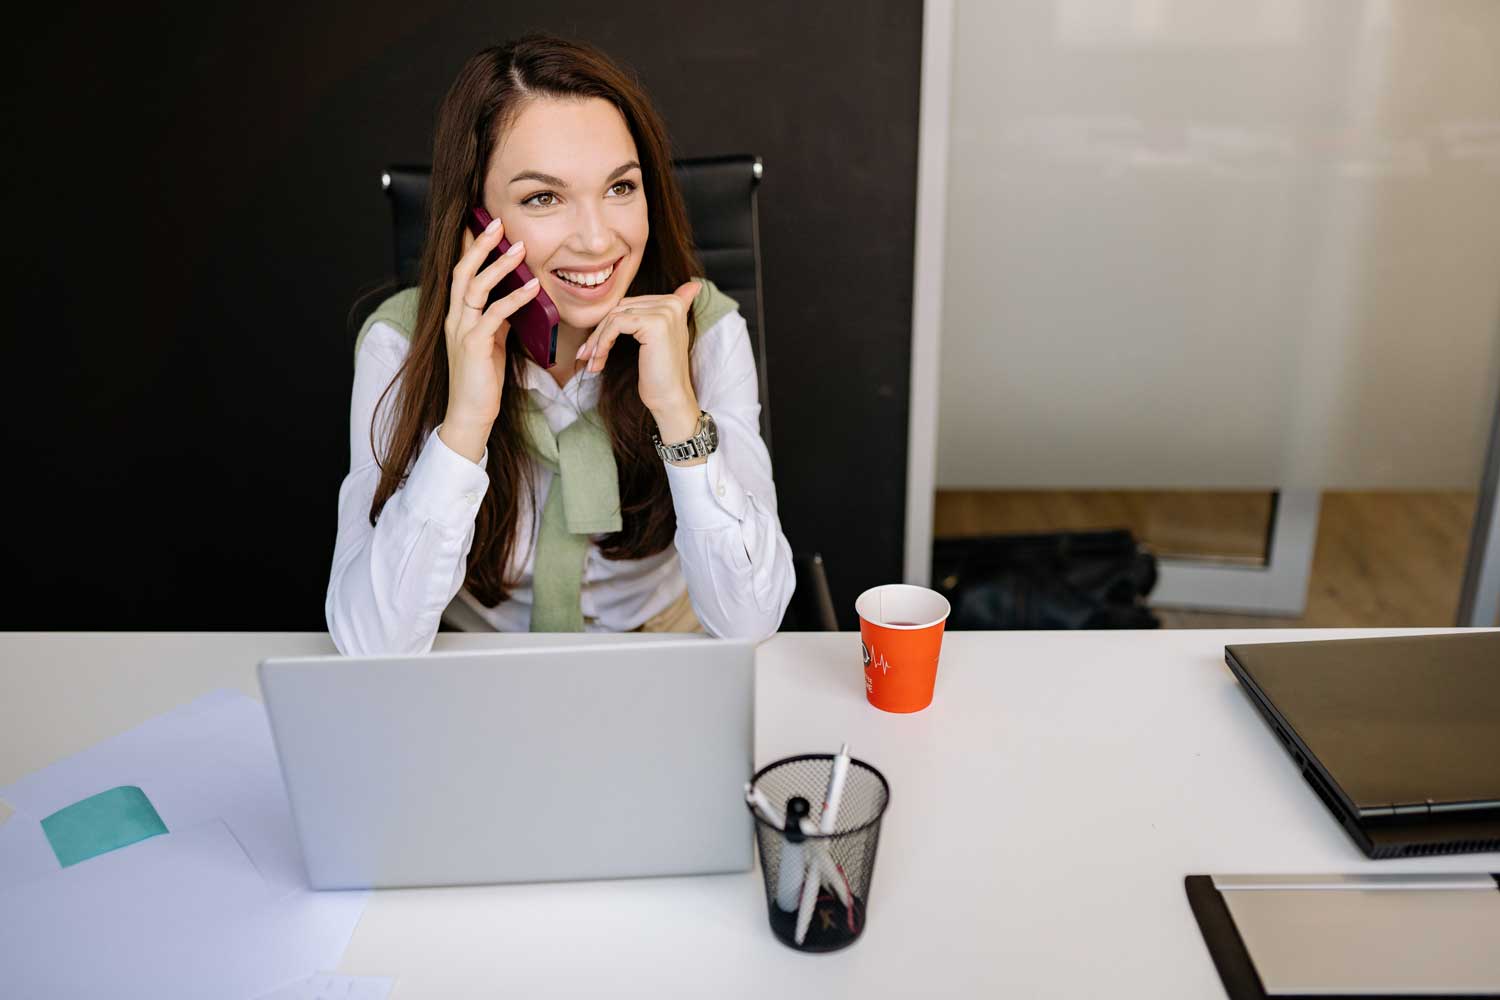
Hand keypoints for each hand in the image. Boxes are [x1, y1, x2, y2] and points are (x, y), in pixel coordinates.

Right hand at [438, 217, 540, 462]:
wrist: (470, 414)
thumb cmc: (483, 381)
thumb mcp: (492, 343)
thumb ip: (497, 320)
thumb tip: (515, 298)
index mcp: (458, 316)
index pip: (461, 273)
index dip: (471, 247)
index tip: (485, 224)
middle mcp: (455, 318)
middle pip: (462, 270)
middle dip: (480, 244)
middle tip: (498, 222)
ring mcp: (461, 330)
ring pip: (476, 287)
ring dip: (499, 265)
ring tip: (519, 248)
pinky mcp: (473, 345)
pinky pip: (494, 314)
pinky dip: (514, 298)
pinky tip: (532, 288)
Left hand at [576, 281, 702, 431]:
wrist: (670, 399)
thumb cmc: (659, 374)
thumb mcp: (654, 340)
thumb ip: (648, 316)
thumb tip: (661, 299)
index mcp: (674, 303)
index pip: (629, 304)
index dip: (608, 325)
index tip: (593, 347)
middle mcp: (672, 303)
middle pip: (620, 308)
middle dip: (599, 333)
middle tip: (586, 355)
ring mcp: (665, 312)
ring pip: (614, 316)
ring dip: (597, 341)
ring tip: (591, 362)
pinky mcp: (655, 323)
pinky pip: (616, 325)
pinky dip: (602, 343)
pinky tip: (598, 362)